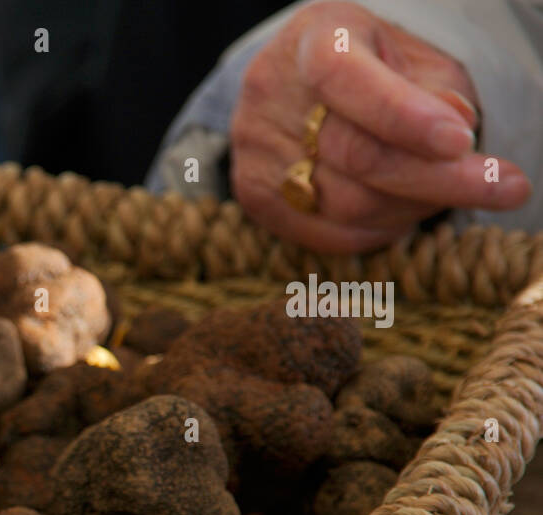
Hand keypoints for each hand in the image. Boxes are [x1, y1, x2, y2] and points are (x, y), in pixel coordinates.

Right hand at [230, 0, 531, 253]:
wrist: (297, 86)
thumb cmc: (371, 66)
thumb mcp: (410, 56)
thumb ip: (436, 88)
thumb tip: (456, 130)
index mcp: (314, 39)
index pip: (347, 81)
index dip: (404, 116)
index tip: (461, 141)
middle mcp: (271, 92)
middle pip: (356, 154)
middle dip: (438, 178)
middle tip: (505, 188)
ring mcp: (254, 148)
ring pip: (346, 203)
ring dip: (414, 208)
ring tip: (449, 194)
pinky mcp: (253, 195)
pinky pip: (326, 233)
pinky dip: (378, 232)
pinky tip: (404, 215)